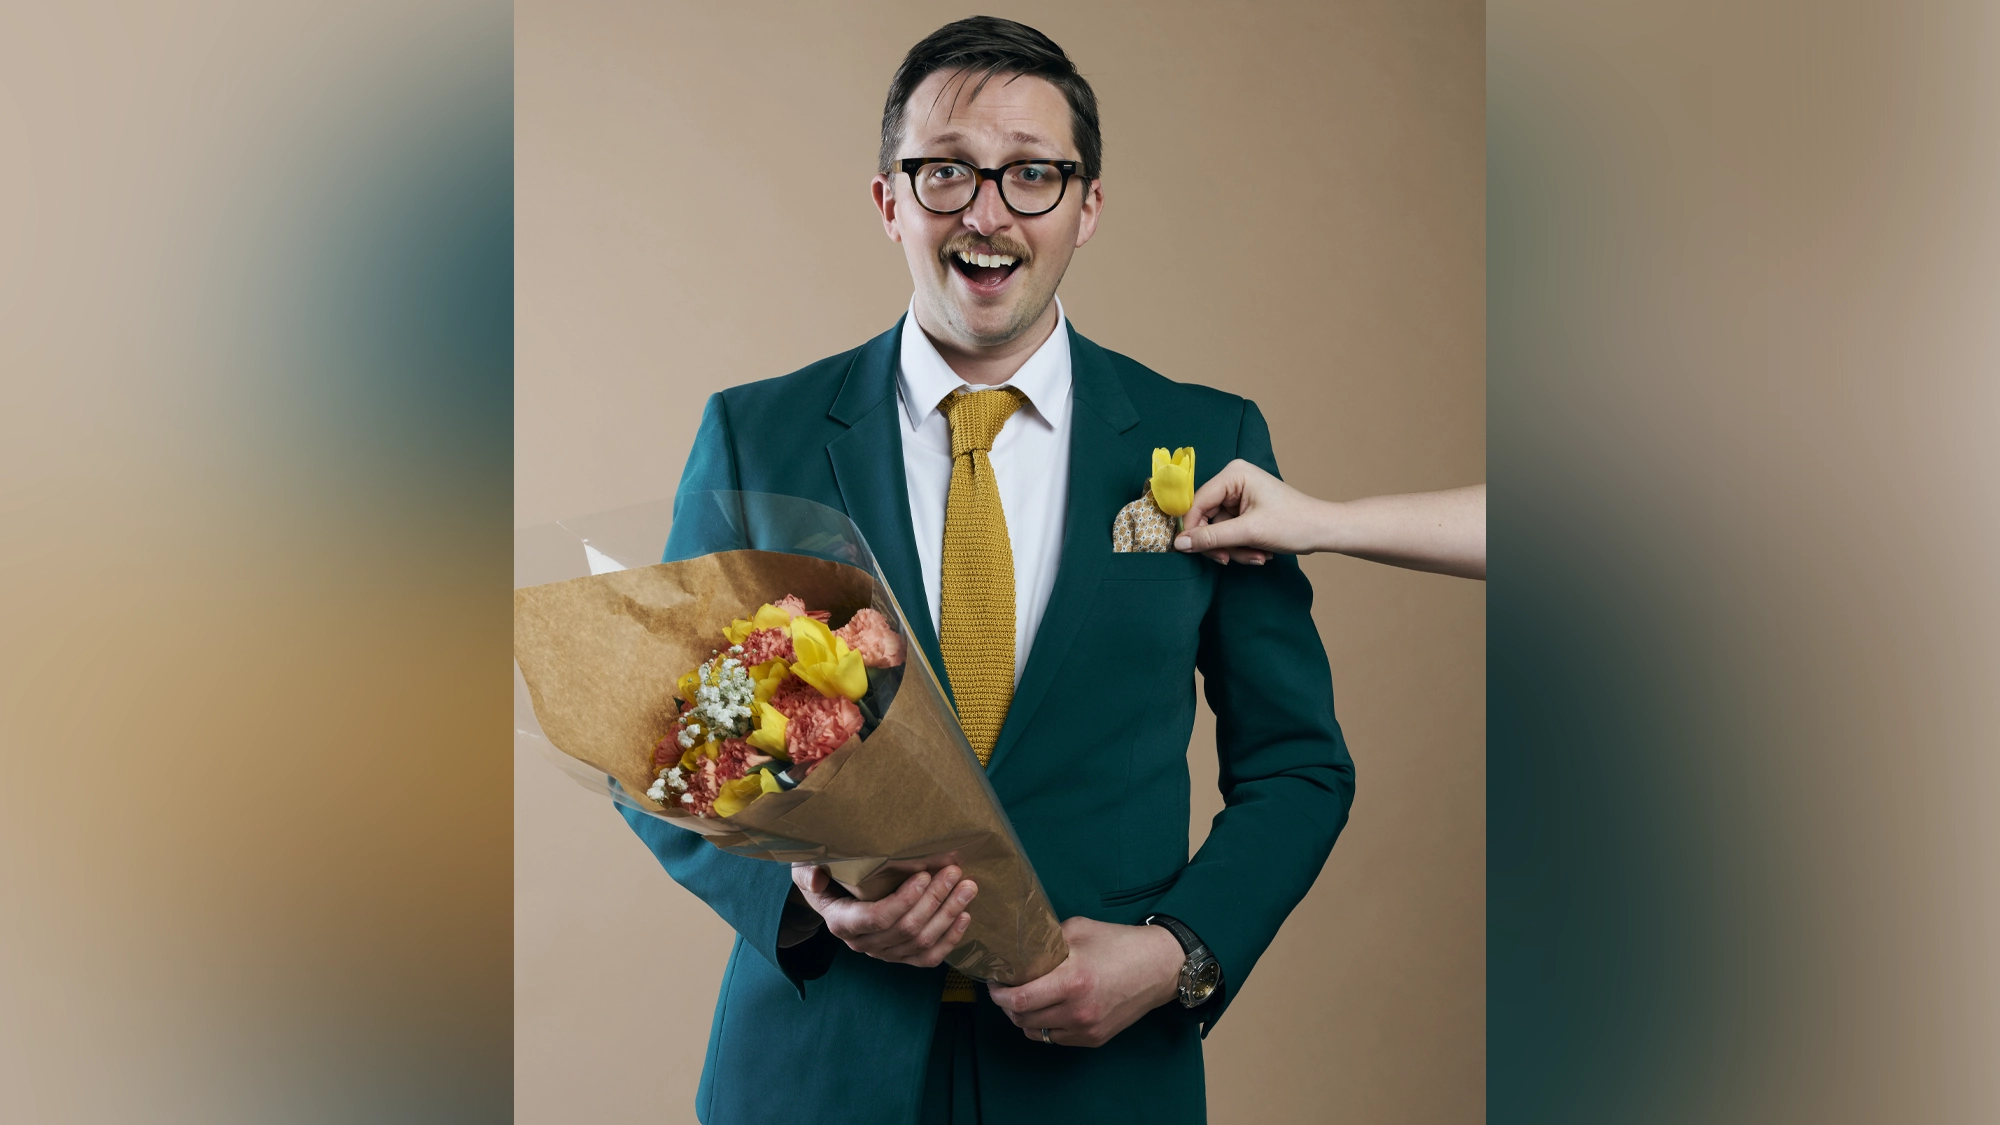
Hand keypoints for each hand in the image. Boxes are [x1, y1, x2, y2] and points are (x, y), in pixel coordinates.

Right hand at [790, 862, 975, 967]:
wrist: (831, 895)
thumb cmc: (824, 874)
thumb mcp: (806, 866)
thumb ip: (809, 871)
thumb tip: (816, 879)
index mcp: (842, 922)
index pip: (876, 918)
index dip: (903, 900)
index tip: (924, 875)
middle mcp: (863, 944)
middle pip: (905, 929)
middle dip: (935, 900)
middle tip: (954, 873)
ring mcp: (883, 953)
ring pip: (921, 943)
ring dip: (948, 915)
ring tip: (968, 888)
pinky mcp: (900, 956)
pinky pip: (928, 958)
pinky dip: (950, 939)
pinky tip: (965, 917)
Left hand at [987, 917, 1185, 1047]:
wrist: (1160, 967)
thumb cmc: (1120, 943)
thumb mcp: (1079, 930)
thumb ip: (1048, 940)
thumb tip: (1020, 946)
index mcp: (1073, 981)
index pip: (1020, 999)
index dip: (999, 993)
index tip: (994, 982)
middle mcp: (1078, 1011)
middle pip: (1023, 1018)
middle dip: (1007, 1004)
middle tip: (1005, 988)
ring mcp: (1087, 1029)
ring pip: (1037, 1032)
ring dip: (1024, 1017)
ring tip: (1025, 998)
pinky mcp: (1095, 1038)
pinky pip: (1056, 1038)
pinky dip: (1045, 1026)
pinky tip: (1048, 1008)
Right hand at [1175, 458, 1321, 562]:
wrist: (1324, 531)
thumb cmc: (1294, 524)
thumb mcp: (1249, 533)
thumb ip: (1211, 538)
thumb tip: (1179, 544)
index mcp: (1234, 475)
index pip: (1197, 503)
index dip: (1193, 529)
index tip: (1192, 552)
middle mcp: (1233, 481)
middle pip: (1206, 518)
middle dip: (1221, 543)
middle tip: (1230, 559)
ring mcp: (1239, 496)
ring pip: (1218, 530)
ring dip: (1234, 549)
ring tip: (1257, 555)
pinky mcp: (1245, 510)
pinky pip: (1230, 532)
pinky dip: (1241, 547)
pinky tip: (1259, 552)